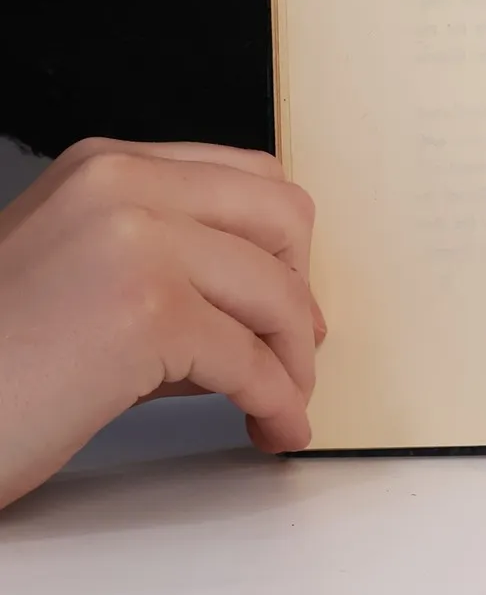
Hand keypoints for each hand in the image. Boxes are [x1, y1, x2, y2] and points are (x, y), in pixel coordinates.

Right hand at [0, 138, 322, 510]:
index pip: (246, 178)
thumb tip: (252, 319)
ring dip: (293, 357)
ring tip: (284, 402)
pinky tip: (271, 427)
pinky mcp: (146, 315)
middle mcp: (124, 186)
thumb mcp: (75, 279)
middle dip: (300, 287)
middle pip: (282, 217)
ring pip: (276, 291)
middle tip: (296, 348)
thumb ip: (163, 275)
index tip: (286, 296)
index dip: (280, 244)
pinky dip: (275, 399)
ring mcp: (138, 243)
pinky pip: (250, 359)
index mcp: (106, 167)